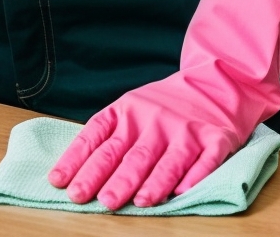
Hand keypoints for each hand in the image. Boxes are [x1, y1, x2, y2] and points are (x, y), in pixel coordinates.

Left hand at [47, 0, 279, 209]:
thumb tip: (74, 171)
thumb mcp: (131, 107)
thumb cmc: (166, 103)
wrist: (218, 78)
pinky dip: (194, 177)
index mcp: (127, 111)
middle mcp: (154, 120)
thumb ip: (108, 135)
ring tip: (137, 201)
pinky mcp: (215, 140)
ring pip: (166, 160)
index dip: (78, 160)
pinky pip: (205, 161)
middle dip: (111, 178)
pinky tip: (183, 192)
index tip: (61, 182)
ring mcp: (186, 130)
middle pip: (130, 153)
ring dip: (151, 182)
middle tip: (96, 198)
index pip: (97, 136)